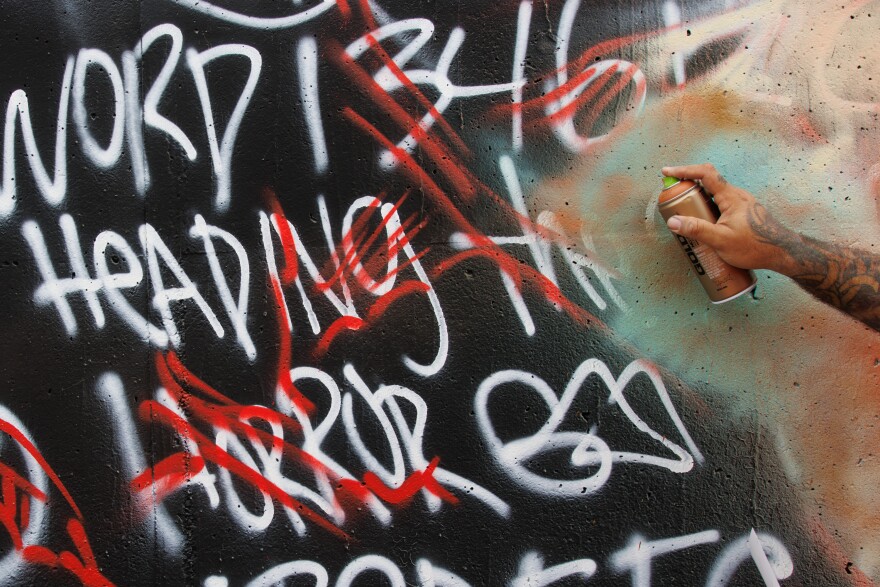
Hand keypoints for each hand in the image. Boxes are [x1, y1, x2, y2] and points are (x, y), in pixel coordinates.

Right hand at [661, 163, 802, 275]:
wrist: (782, 253)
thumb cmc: (755, 246)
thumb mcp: (721, 241)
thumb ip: (697, 229)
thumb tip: (673, 221)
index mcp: (731, 197)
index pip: (705, 174)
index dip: (684, 170)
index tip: (667, 172)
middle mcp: (737, 195)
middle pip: (708, 181)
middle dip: (687, 185)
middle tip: (673, 197)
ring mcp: (742, 203)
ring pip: (715, 194)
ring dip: (698, 198)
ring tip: (686, 214)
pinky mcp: (744, 212)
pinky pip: (722, 203)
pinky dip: (708, 207)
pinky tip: (705, 224)